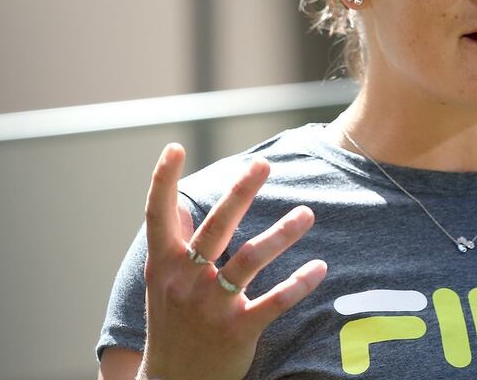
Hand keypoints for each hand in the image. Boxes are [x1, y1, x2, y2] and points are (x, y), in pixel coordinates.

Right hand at [140, 143, 327, 379]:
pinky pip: (274, 301)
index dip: (161, 180)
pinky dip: (299, 283)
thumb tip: (181, 203)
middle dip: (239, 193)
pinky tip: (319, 267)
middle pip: (215, 229)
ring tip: (307, 214)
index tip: (174, 146)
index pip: (157, 215)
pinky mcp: (238, 330)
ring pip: (249, 260)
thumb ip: (172, 243)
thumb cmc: (171, 323)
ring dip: (281, 233)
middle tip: (263, 164)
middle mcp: (185, 281)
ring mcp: (211, 306)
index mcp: (163, 265)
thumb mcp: (161, 283)